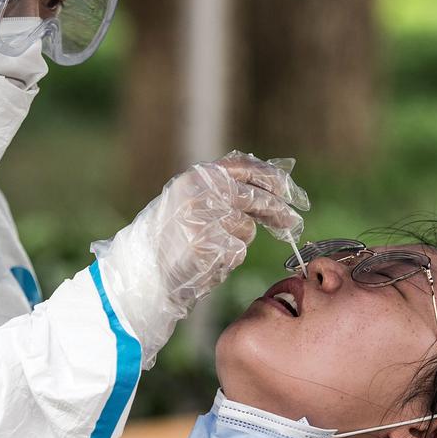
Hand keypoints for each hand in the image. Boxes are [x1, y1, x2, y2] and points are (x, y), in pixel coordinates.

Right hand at [92, 151, 308, 365]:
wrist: (143, 270)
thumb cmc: (170, 236)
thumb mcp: (192, 198)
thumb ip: (224, 187)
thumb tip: (273, 176)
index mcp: (199, 176)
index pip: (246, 167)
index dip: (274, 178)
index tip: (292, 192)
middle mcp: (202, 192)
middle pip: (256, 198)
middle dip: (278, 212)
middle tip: (293, 223)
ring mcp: (205, 219)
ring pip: (246, 229)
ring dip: (238, 241)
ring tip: (211, 247)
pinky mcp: (208, 246)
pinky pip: (235, 252)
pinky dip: (226, 259)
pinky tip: (206, 261)